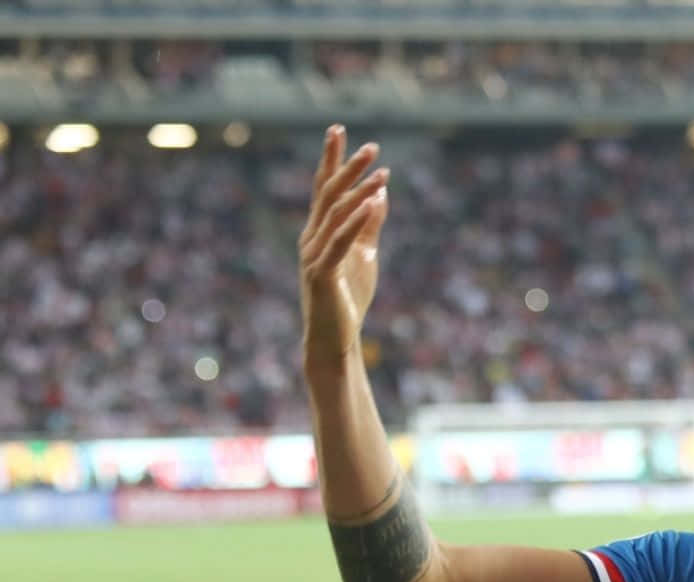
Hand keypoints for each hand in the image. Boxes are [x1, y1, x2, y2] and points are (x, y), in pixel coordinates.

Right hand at [299, 127, 388, 364]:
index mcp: (319, 231)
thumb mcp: (364, 255)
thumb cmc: (348, 299)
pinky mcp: (321, 274)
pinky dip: (355, 221)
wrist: (336, 339)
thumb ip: (369, 225)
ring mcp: (314, 254)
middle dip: (349, 167)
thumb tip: (379, 193)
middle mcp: (311, 237)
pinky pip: (340, 242)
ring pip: (336, 214)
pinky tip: (371, 204)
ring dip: (360, 191)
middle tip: (372, 146)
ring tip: (381, 173)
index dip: (332, 158)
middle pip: (329, 193)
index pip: (324, 187)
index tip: (339, 129)